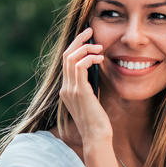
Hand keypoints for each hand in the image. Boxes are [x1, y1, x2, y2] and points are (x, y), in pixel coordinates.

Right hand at [59, 27, 110, 142]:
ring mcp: (70, 89)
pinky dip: (90, 58)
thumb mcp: (91, 98)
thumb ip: (89, 84)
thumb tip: (95, 66)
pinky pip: (80, 66)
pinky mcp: (79, 91)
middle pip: (66, 55)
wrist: (96, 136)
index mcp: (66, 90)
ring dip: (86, 47)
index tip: (87, 38)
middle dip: (78, 40)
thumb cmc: (97, 120)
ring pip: (71, 58)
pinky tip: (101, 59)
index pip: (66, 62)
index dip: (75, 47)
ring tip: (99, 47)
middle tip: (90, 31)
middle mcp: (65, 88)